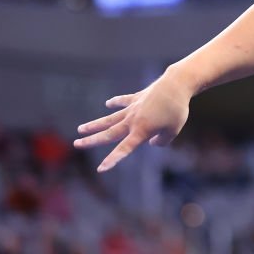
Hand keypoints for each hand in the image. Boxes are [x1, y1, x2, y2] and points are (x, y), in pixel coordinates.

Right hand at [73, 71, 191, 171]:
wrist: (176, 85)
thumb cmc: (176, 110)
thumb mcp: (173, 131)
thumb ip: (162, 141)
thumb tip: (153, 142)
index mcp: (141, 131)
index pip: (124, 149)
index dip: (113, 159)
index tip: (100, 168)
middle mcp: (132, 120)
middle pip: (109, 133)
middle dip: (92, 140)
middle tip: (76, 143)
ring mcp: (133, 108)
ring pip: (110, 118)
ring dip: (95, 124)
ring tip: (80, 129)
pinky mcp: (137, 98)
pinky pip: (124, 101)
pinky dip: (116, 102)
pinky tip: (108, 104)